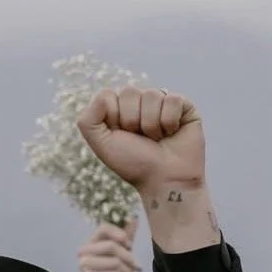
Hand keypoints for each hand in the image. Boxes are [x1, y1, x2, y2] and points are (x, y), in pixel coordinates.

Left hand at [77, 86, 204, 193]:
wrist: (164, 180)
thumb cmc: (132, 163)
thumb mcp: (102, 145)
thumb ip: (88, 121)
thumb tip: (104, 93)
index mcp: (118, 110)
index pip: (107, 95)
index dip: (112, 117)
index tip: (120, 136)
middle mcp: (139, 103)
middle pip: (129, 91)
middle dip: (131, 121)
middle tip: (140, 138)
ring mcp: (161, 102)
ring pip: (152, 94)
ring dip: (151, 125)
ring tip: (157, 138)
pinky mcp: (183, 105)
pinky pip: (173, 99)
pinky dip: (169, 121)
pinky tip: (171, 133)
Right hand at [78, 221, 140, 271]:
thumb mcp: (121, 254)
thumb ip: (125, 237)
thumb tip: (133, 218)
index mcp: (91, 243)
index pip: (103, 228)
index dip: (120, 235)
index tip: (129, 245)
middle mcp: (84, 252)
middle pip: (111, 246)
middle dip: (129, 258)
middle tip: (137, 267)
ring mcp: (83, 266)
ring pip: (115, 262)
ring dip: (128, 271)